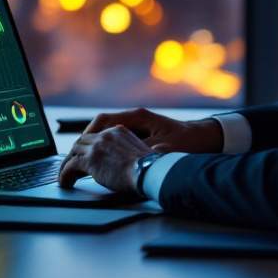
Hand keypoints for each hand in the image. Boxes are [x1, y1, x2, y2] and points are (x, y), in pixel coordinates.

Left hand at [57, 125, 152, 192]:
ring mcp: (97, 147)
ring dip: (67, 165)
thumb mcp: (142, 153)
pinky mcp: (90, 161)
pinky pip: (70, 166)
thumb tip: (129, 162)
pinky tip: (65, 183)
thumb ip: (130, 153)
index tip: (84, 155)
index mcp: (118, 131)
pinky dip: (65, 175)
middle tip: (70, 166)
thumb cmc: (151, 168)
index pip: (96, 136)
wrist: (150, 172)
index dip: (87, 147)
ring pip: (73, 153)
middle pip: (82, 142)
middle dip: (75, 154)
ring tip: (65, 176)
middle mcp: (106, 135)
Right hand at [78, 107, 223, 154]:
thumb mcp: (167, 150)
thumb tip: (127, 159)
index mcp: (138, 118)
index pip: (103, 120)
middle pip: (101, 125)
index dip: (88, 133)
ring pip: (106, 130)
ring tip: (82, 159)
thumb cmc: (187, 142)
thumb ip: (146, 152)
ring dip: (94, 143)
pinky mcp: (142, 132)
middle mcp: (135, 118)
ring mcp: (138, 124)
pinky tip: (102, 160)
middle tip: (74, 157)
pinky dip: (105, 146)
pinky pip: (115, 136)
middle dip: (85, 140)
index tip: (78, 148)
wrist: (204, 137)